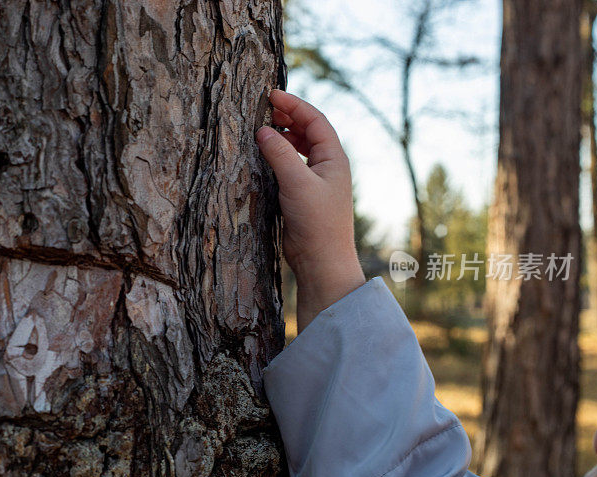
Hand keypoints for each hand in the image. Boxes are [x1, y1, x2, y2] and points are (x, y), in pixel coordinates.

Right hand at [256, 90, 364, 331]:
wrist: (321, 261)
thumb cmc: (316, 222)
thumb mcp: (296, 183)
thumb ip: (280, 153)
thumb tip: (263, 131)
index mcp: (334, 158)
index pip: (315, 120)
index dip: (294, 104)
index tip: (271, 95)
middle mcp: (328, 167)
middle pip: (308, 131)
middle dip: (288, 118)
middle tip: (263, 109)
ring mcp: (316, 182)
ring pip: (300, 149)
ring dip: (283, 137)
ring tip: (262, 130)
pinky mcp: (304, 197)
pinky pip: (291, 167)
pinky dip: (279, 157)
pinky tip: (264, 157)